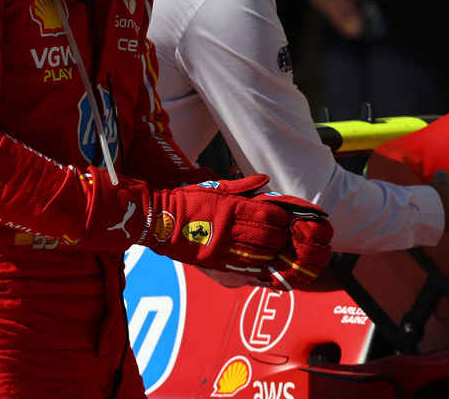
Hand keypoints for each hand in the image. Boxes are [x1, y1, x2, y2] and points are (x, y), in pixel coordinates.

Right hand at [88, 173, 333, 290]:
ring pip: (257, 254)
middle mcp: (228, 228)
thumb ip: (242, 186)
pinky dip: (257, 267)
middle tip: (289, 239)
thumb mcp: (214, 186)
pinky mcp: (212, 261)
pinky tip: (265, 265)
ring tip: (281, 253)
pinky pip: (241, 267)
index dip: (282, 221)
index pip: (266, 216)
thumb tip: (265, 181)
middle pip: (266, 237)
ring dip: (273, 255)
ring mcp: (221, 247)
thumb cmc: (187, 200)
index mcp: (230, 207)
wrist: (159, 219)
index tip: (289, 221)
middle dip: (281, 239)